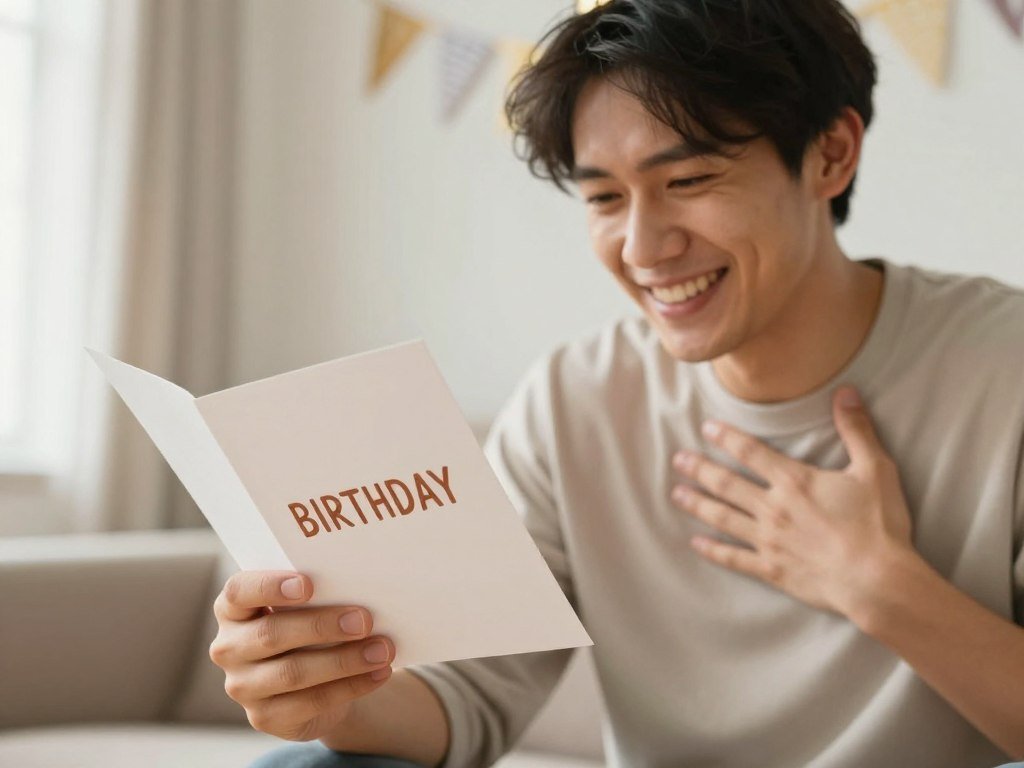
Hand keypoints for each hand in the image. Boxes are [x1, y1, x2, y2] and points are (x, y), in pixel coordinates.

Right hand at [209, 571, 394, 740]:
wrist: (315, 678)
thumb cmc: (309, 626)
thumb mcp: (307, 606)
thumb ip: (318, 595)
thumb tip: (359, 587)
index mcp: (233, 609)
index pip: (238, 592)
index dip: (270, 586)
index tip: (308, 583)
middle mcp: (229, 647)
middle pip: (270, 634)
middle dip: (321, 626)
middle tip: (364, 620)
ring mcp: (242, 686)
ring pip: (293, 672)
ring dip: (344, 660)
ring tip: (381, 649)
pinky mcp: (264, 717)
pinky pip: (310, 702)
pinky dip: (351, 686)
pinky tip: (379, 673)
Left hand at [671, 386, 916, 618]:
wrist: (877, 581)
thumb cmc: (879, 525)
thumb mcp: (874, 470)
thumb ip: (857, 430)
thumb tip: (846, 392)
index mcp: (795, 481)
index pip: (750, 452)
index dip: (727, 438)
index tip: (706, 428)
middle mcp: (773, 508)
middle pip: (727, 483)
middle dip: (700, 469)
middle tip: (678, 460)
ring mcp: (768, 540)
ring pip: (723, 517)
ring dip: (698, 504)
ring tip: (676, 494)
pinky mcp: (771, 569)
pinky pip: (734, 558)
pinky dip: (713, 550)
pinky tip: (696, 543)